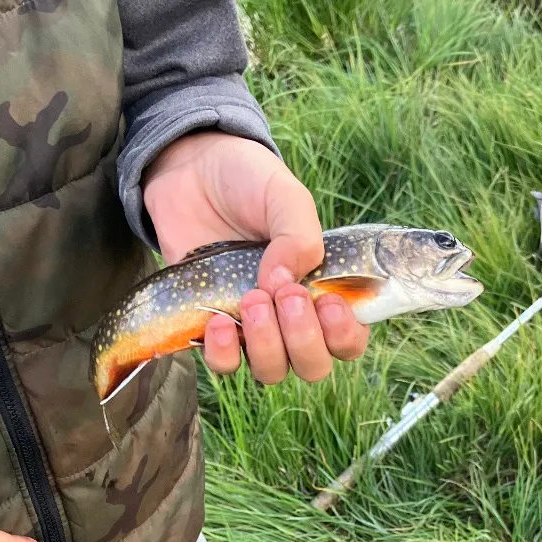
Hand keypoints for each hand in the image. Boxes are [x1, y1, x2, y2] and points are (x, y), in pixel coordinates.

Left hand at [143, 132, 368, 382]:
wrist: (191, 171)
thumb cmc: (249, 183)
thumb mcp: (285, 197)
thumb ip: (299, 236)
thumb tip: (283, 284)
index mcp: (324, 290)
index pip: (349, 339)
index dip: (344, 336)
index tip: (328, 303)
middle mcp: (292, 318)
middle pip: (313, 365)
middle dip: (303, 340)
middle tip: (287, 295)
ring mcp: (253, 327)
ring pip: (272, 370)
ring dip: (266, 346)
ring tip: (251, 299)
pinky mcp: (213, 327)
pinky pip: (225, 364)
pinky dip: (225, 352)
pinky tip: (219, 321)